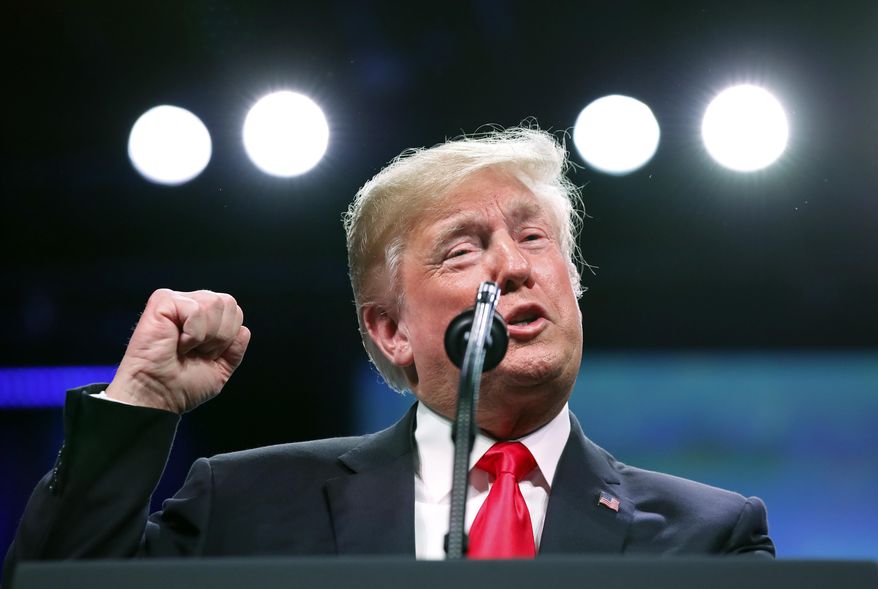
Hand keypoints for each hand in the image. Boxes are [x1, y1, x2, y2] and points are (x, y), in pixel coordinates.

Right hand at [105, 289, 250, 412]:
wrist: (159, 395)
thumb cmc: (181, 385)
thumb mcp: (220, 369)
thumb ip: (235, 350)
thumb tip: (244, 330)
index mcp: (204, 319)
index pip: (235, 311)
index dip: (228, 337)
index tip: (206, 355)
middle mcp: (191, 306)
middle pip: (228, 303)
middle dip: (220, 335)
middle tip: (197, 351)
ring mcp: (176, 301)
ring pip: (215, 303)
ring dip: (205, 335)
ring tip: (185, 347)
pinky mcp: (163, 301)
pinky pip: (196, 309)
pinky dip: (192, 333)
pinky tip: (176, 343)